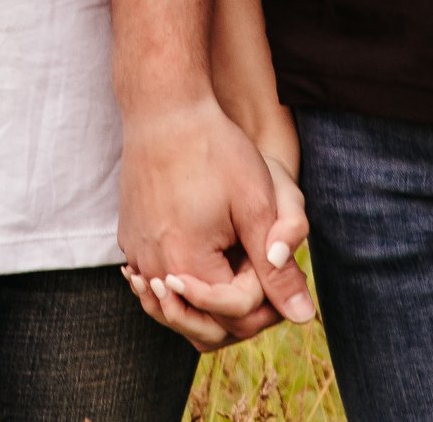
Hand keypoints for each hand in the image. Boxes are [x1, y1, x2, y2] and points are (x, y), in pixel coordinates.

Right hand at [117, 97, 312, 349]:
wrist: (165, 110)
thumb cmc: (216, 150)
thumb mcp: (257, 207)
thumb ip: (278, 270)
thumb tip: (304, 318)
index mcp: (187, 264)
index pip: (233, 315)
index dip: (264, 297)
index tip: (270, 260)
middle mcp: (153, 267)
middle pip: (199, 323)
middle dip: (236, 308)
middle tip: (258, 270)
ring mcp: (136, 254)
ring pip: (174, 304)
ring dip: (206, 297)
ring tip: (231, 271)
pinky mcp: (128, 238)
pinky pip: (154, 276)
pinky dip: (179, 278)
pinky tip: (200, 257)